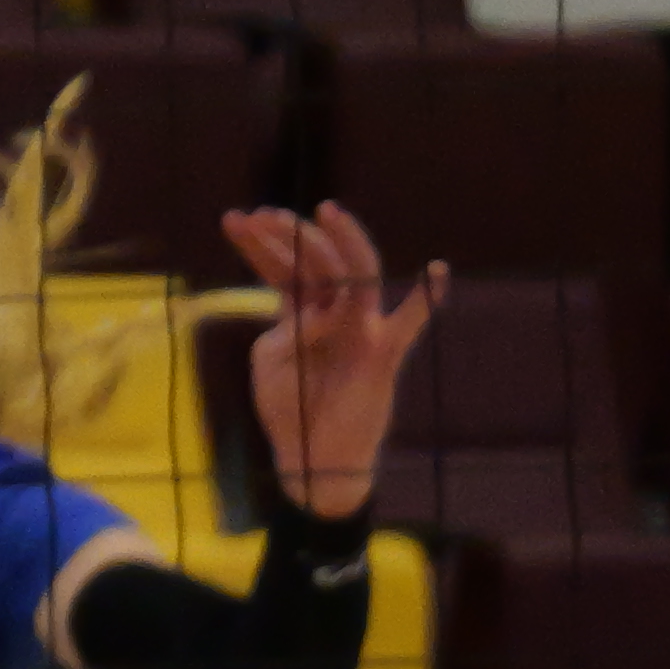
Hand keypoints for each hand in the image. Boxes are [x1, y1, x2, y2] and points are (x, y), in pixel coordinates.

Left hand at [221, 199, 444, 521]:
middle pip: (315, 262)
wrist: (313, 456)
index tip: (232, 218)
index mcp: (300, 314)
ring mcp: (361, 328)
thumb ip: (285, 331)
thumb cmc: (289, 409)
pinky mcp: (384, 352)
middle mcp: (333, 313)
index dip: (258, 244)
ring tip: (323, 211)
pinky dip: (427, 297)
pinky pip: (411, 322)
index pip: (281, 268)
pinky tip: (437, 270)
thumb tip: (315, 317)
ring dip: (341, 242)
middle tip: (264, 214)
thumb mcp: (271, 361)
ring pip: (357, 274)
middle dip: (289, 236)